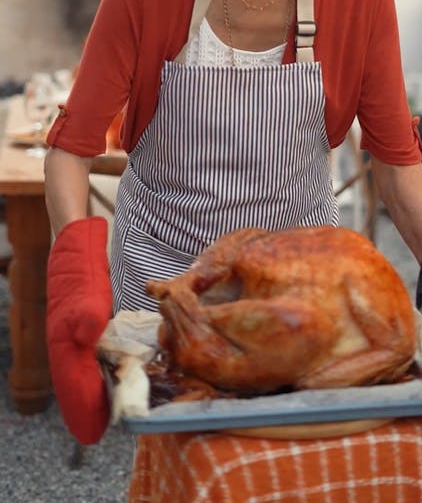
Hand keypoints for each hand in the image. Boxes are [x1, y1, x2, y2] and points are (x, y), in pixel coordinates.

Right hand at [46, 217, 112, 443]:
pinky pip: (91, 352)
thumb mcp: (86, 284)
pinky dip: (98, 368)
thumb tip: (88, 336)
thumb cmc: (79, 261)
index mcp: (63, 334)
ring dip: (92, 389)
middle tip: (97, 432)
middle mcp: (66, 337)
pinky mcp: (85, 320)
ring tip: (104, 411)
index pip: (71, 379)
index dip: (81, 406)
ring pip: (82, 367)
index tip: (91, 433)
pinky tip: (109, 373)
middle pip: (74, 379)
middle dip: (85, 405)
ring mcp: (74, 329)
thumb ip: (86, 310)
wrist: (74, 238)